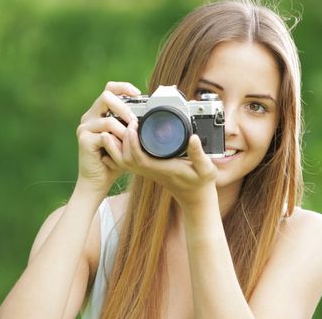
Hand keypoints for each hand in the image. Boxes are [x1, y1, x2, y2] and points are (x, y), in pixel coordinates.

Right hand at [76, 81, 139, 195]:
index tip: (138, 93)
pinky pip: (105, 135)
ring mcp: (85, 127)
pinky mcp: (84, 139)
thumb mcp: (127, 138)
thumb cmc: (115, 160)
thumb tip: (153, 113)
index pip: (110, 89)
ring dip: (124, 131)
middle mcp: (90, 116)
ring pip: (108, 119)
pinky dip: (117, 142)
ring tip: (130, 141)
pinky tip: (120, 149)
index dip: (124, 87)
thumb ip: (133, 124)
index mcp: (99, 112)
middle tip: (135, 121)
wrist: (99, 180)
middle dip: (125, 107)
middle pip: (106, 96)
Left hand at [102, 119, 217, 210]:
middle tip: (123, 122)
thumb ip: (199, 154)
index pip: (139, 157)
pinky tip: (116, 142)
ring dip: (116, 147)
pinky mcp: (147, 169)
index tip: (134, 125)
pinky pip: (127, 163)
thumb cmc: (201, 183)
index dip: (132, 142)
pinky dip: (118, 153)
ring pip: (123, 162)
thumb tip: (193, 138)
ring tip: (115, 129)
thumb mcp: (206, 168)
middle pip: (125, 160)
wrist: (196, 198)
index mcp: (163, 169)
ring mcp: (147, 171)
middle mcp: (151, 171)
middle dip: (120, 141)